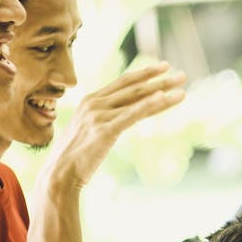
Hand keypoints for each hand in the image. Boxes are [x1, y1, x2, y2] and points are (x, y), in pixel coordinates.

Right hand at [45, 62, 185, 189]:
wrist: (58, 175)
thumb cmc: (75, 157)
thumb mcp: (90, 131)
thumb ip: (105, 120)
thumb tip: (124, 118)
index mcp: (90, 100)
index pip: (123, 82)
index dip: (145, 73)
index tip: (164, 67)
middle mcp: (94, 103)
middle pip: (133, 87)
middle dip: (160, 80)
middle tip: (182, 75)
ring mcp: (98, 116)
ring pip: (137, 99)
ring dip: (162, 91)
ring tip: (183, 87)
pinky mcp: (104, 130)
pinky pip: (132, 115)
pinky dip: (149, 105)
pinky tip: (164, 98)